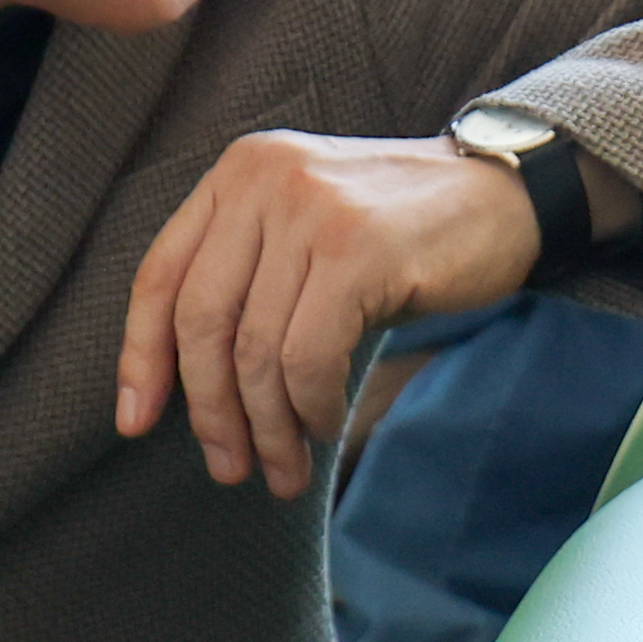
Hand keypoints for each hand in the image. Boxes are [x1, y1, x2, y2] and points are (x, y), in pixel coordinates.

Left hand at [117, 133, 546, 496]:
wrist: (506, 196)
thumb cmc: (402, 230)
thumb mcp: (307, 229)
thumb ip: (247, 275)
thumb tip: (186, 386)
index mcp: (239, 173)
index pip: (161, 275)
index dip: (141, 357)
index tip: (137, 422)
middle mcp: (264, 180)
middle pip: (203, 321)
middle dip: (209, 411)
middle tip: (229, 467)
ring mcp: (312, 211)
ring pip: (256, 350)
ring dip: (268, 427)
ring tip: (284, 468)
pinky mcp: (358, 249)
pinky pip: (308, 356)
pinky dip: (311, 407)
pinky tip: (325, 424)